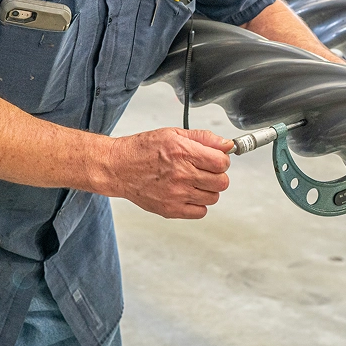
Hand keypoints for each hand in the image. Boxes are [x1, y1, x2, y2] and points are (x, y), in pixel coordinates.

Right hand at [103, 128, 231, 218]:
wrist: (118, 167)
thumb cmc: (142, 149)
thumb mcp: (173, 133)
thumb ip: (203, 138)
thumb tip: (226, 145)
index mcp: (183, 152)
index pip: (222, 162)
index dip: (222, 160)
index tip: (216, 159)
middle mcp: (182, 174)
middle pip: (222, 182)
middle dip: (217, 174)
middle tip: (205, 170)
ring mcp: (177, 194)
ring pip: (213, 197)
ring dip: (208, 189)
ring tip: (193, 181)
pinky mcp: (171, 209)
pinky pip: (201, 212)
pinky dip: (198, 204)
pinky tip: (188, 193)